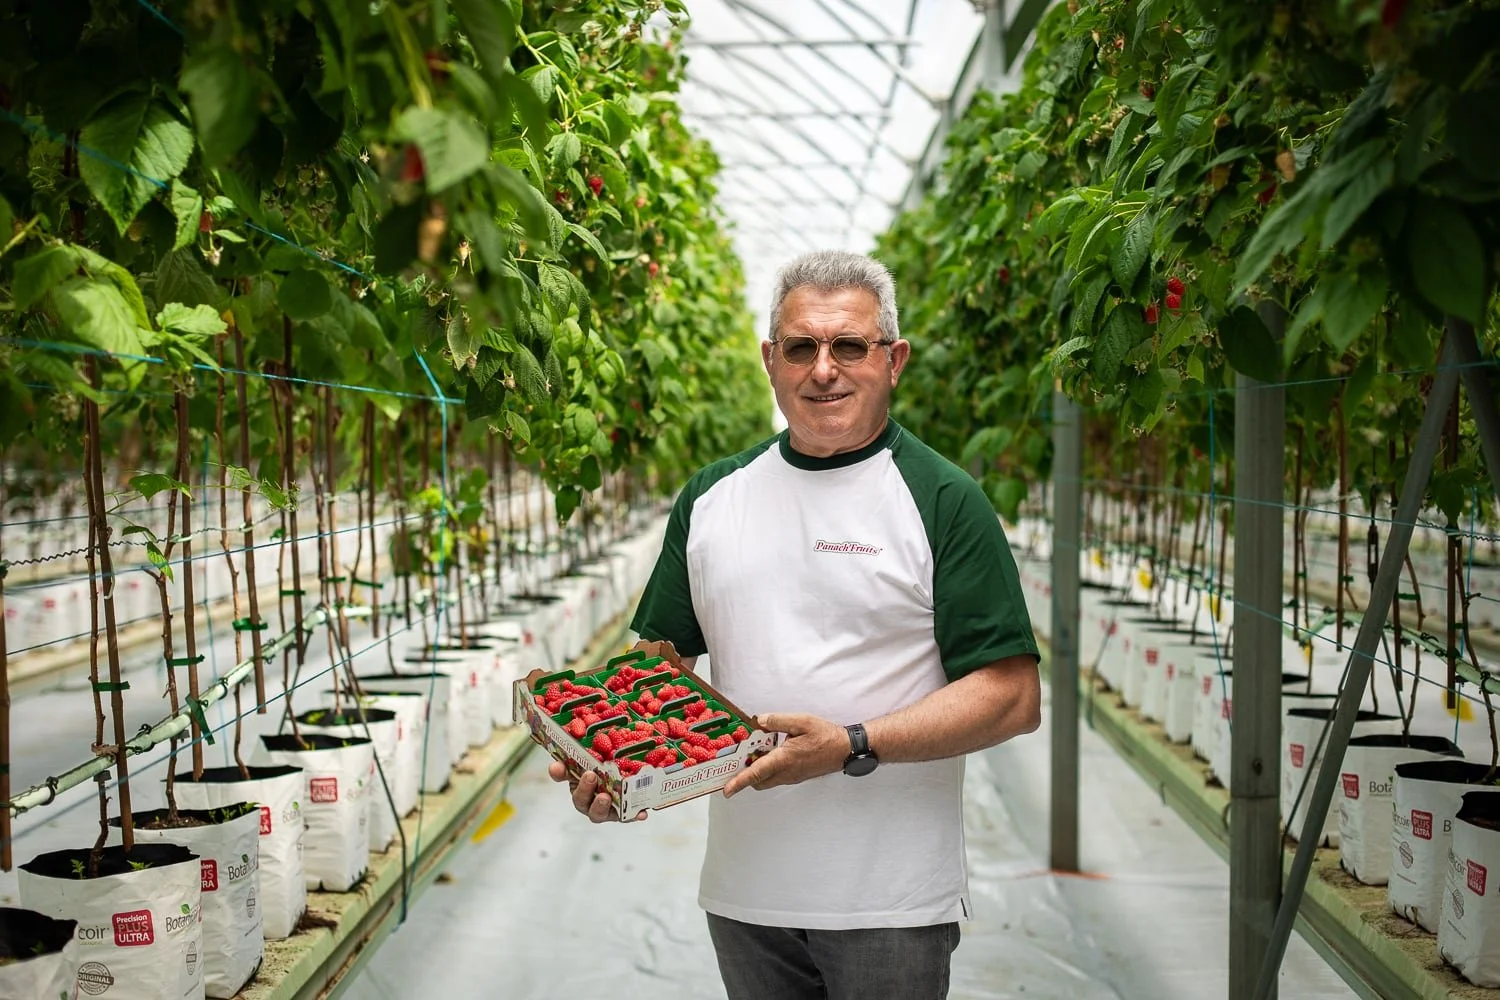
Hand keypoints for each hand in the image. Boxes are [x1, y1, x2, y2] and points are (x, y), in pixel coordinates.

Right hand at [548, 760, 647, 822]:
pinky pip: (627, 817)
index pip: (562, 776)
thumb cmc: (609, 768)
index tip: (556, 765)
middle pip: (580, 800)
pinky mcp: (622, 815)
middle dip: (584, 789)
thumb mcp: (596, 758)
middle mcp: (588, 800)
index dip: (558, 773)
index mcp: (577, 784)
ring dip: (601, 806)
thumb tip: (558, 759)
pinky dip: (633, 816)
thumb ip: (579, 756)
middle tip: (590, 775)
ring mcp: (604, 809)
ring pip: (599, 813)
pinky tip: (641, 813)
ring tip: (606, 797)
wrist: (632, 780)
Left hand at [721, 713, 847, 797]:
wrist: (845, 750)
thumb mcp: (801, 721)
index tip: (727, 790)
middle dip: (745, 774)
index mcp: (784, 759)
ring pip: (767, 780)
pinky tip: (773, 752)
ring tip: (758, 751)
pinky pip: (776, 777)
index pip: (756, 773)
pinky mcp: (796, 776)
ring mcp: (792, 777)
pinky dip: (768, 769)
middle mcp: (786, 773)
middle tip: (740, 757)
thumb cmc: (825, 736)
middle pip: (758, 780)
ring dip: (758, 771)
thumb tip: (760, 721)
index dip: (739, 782)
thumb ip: (778, 721)